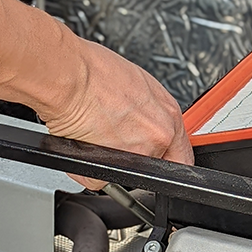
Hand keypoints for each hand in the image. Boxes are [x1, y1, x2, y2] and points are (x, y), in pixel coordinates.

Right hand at [42, 40, 194, 189]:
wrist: (69, 77)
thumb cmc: (96, 72)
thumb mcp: (139, 84)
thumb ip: (151, 111)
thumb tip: (147, 121)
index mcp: (169, 116)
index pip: (182, 155)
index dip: (167, 157)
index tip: (158, 157)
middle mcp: (158, 137)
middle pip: (153, 164)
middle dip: (136, 158)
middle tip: (115, 139)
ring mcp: (135, 155)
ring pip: (125, 171)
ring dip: (111, 161)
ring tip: (95, 135)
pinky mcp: (109, 170)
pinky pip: (98, 178)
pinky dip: (87, 166)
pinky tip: (82, 143)